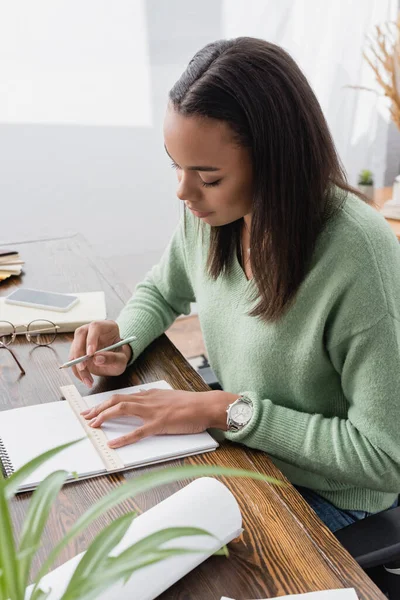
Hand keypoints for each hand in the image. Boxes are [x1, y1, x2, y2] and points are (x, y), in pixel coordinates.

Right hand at [69, 320, 131, 387]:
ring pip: (74, 348)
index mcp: (106, 327)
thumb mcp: (121, 360)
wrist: (114, 361)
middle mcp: (92, 330)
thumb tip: (97, 359)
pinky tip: (84, 379)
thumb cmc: (119, 356)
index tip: (90, 353)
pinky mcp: (77, 348)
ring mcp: (83, 338)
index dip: (91, 339)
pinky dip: (77, 371)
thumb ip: (112, 358)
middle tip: (83, 368)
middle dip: (79, 352)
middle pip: (80, 335)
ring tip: (88, 380)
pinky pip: (73, 359)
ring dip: (78, 366)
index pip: (96, 327)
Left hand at [81, 388, 237, 447]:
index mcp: (150, 394)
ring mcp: (153, 411)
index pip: (122, 396)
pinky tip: (113, 443)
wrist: (206, 405)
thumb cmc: (191, 404)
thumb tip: (140, 396)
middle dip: (98, 409)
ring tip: (92, 426)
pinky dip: (123, 438)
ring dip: (104, 417)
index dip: (105, 403)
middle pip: (116, 400)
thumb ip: (153, 397)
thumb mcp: (169, 396)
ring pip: (122, 410)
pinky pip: (138, 432)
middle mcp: (148, 400)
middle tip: (85, 417)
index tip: (92, 409)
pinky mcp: (160, 424)